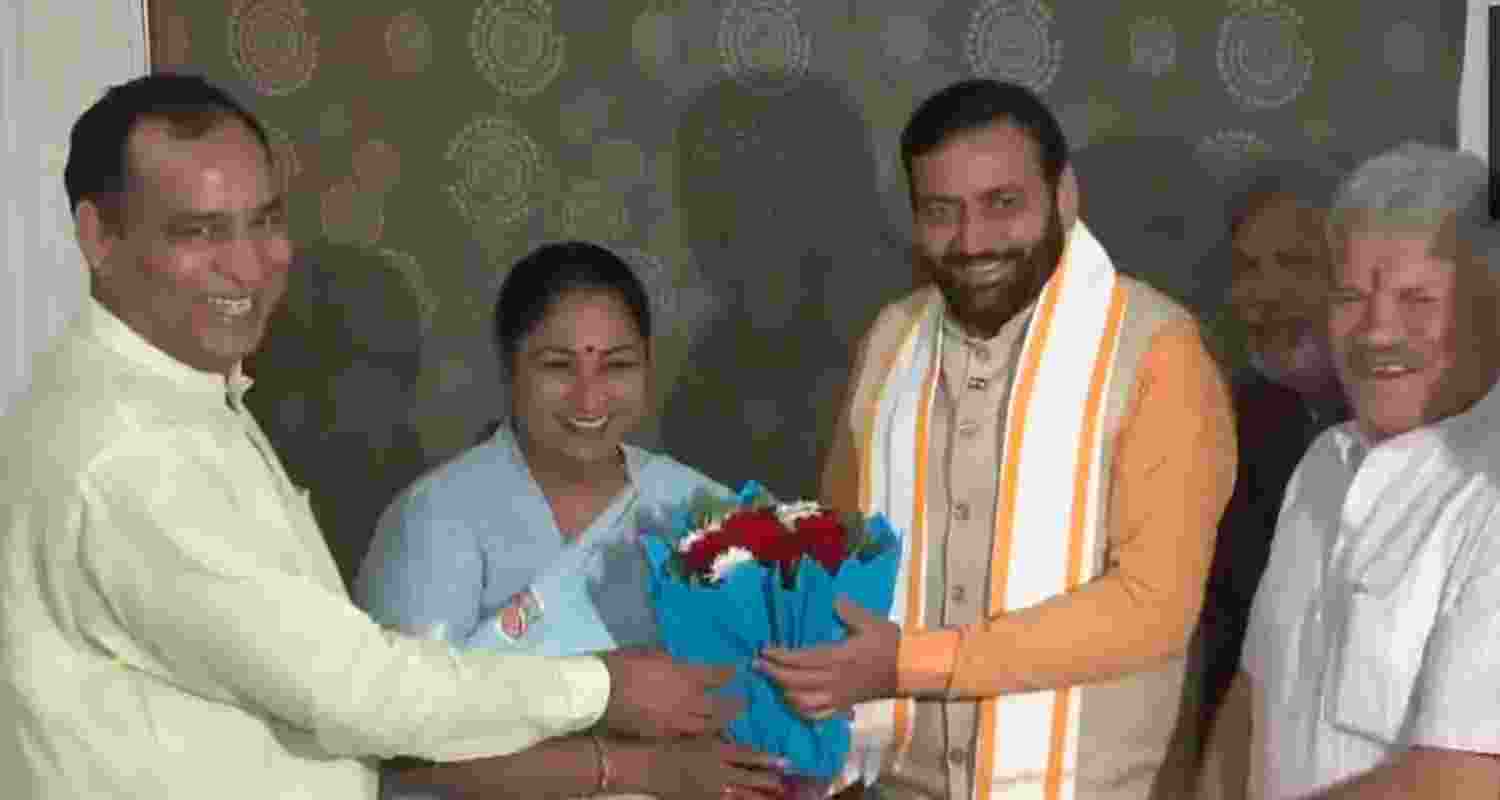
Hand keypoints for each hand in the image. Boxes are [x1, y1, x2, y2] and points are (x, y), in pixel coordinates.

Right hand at [599, 647, 741, 738]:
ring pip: (707, 726)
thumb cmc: (622, 664)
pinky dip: (697, 735)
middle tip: (743, 703)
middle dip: (734, 705)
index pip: (716, 674)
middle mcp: (687, 699)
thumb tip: (672, 657)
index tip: (736, 671)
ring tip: (727, 722)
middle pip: (719, 706)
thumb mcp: (647, 652)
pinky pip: (686, 737)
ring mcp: (676, 720)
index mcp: (684, 674)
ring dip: (720, 723)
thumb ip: (665, 657)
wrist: (600, 690)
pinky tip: (699, 734)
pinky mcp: (662, 736)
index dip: (728, 673)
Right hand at [648, 735, 788, 799]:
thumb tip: (732, 727)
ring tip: (774, 798)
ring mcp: (711, 789)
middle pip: (749, 778)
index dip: (768, 759)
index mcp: (717, 751)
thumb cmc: (671, 746)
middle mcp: (718, 771)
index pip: (748, 756)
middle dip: (768, 782)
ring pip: (741, 795)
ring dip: (758, 797)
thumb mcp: (695, 734)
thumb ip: (715, 733)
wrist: (649, 766)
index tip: (785, 762)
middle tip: (784, 784)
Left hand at [756, 597, 898, 718]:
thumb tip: (833, 600)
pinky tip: (792, 702)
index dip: (780, 656)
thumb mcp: (871, 622)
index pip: (801, 660)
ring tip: (773, 681)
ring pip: (803, 702)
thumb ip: (850, 611)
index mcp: (838, 658)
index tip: (764, 650)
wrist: (907, 670)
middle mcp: (834, 681)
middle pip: (795, 682)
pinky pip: (818, 715)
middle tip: (757, 664)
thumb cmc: (889, 644)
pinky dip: (801, 711)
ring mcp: (838, 697)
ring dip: (784, 692)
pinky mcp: (843, 705)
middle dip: (773, 673)